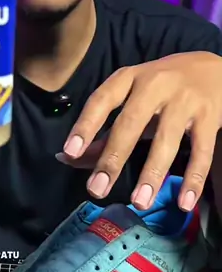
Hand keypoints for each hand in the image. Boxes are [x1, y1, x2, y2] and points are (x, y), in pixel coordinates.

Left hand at [57, 52, 221, 211]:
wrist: (214, 68)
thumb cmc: (161, 89)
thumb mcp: (130, 100)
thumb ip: (101, 131)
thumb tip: (65, 158)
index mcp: (128, 78)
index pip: (102, 100)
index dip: (86, 125)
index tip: (70, 152)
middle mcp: (155, 84)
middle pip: (131, 122)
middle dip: (113, 158)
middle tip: (97, 190)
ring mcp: (185, 99)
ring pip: (167, 140)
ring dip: (153, 173)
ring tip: (139, 203)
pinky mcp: (211, 116)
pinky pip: (202, 151)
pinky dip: (193, 179)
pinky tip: (185, 203)